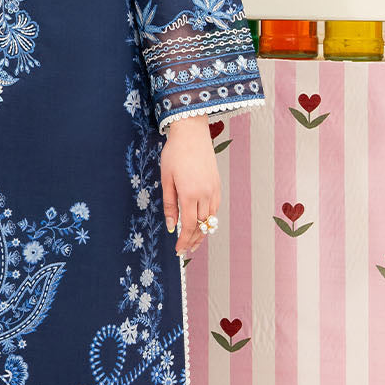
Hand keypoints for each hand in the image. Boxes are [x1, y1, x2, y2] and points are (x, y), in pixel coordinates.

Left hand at [160, 115, 220, 256]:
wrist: (192, 133)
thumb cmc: (174, 154)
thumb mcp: (166, 179)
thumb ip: (169, 204)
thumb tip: (171, 226)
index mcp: (190, 194)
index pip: (188, 226)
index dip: (184, 241)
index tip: (178, 251)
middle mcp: (205, 194)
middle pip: (202, 225)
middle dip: (193, 240)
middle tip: (186, 250)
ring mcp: (214, 190)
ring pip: (211, 219)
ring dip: (203, 231)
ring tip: (194, 241)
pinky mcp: (218, 185)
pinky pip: (215, 208)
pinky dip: (209, 219)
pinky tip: (203, 222)